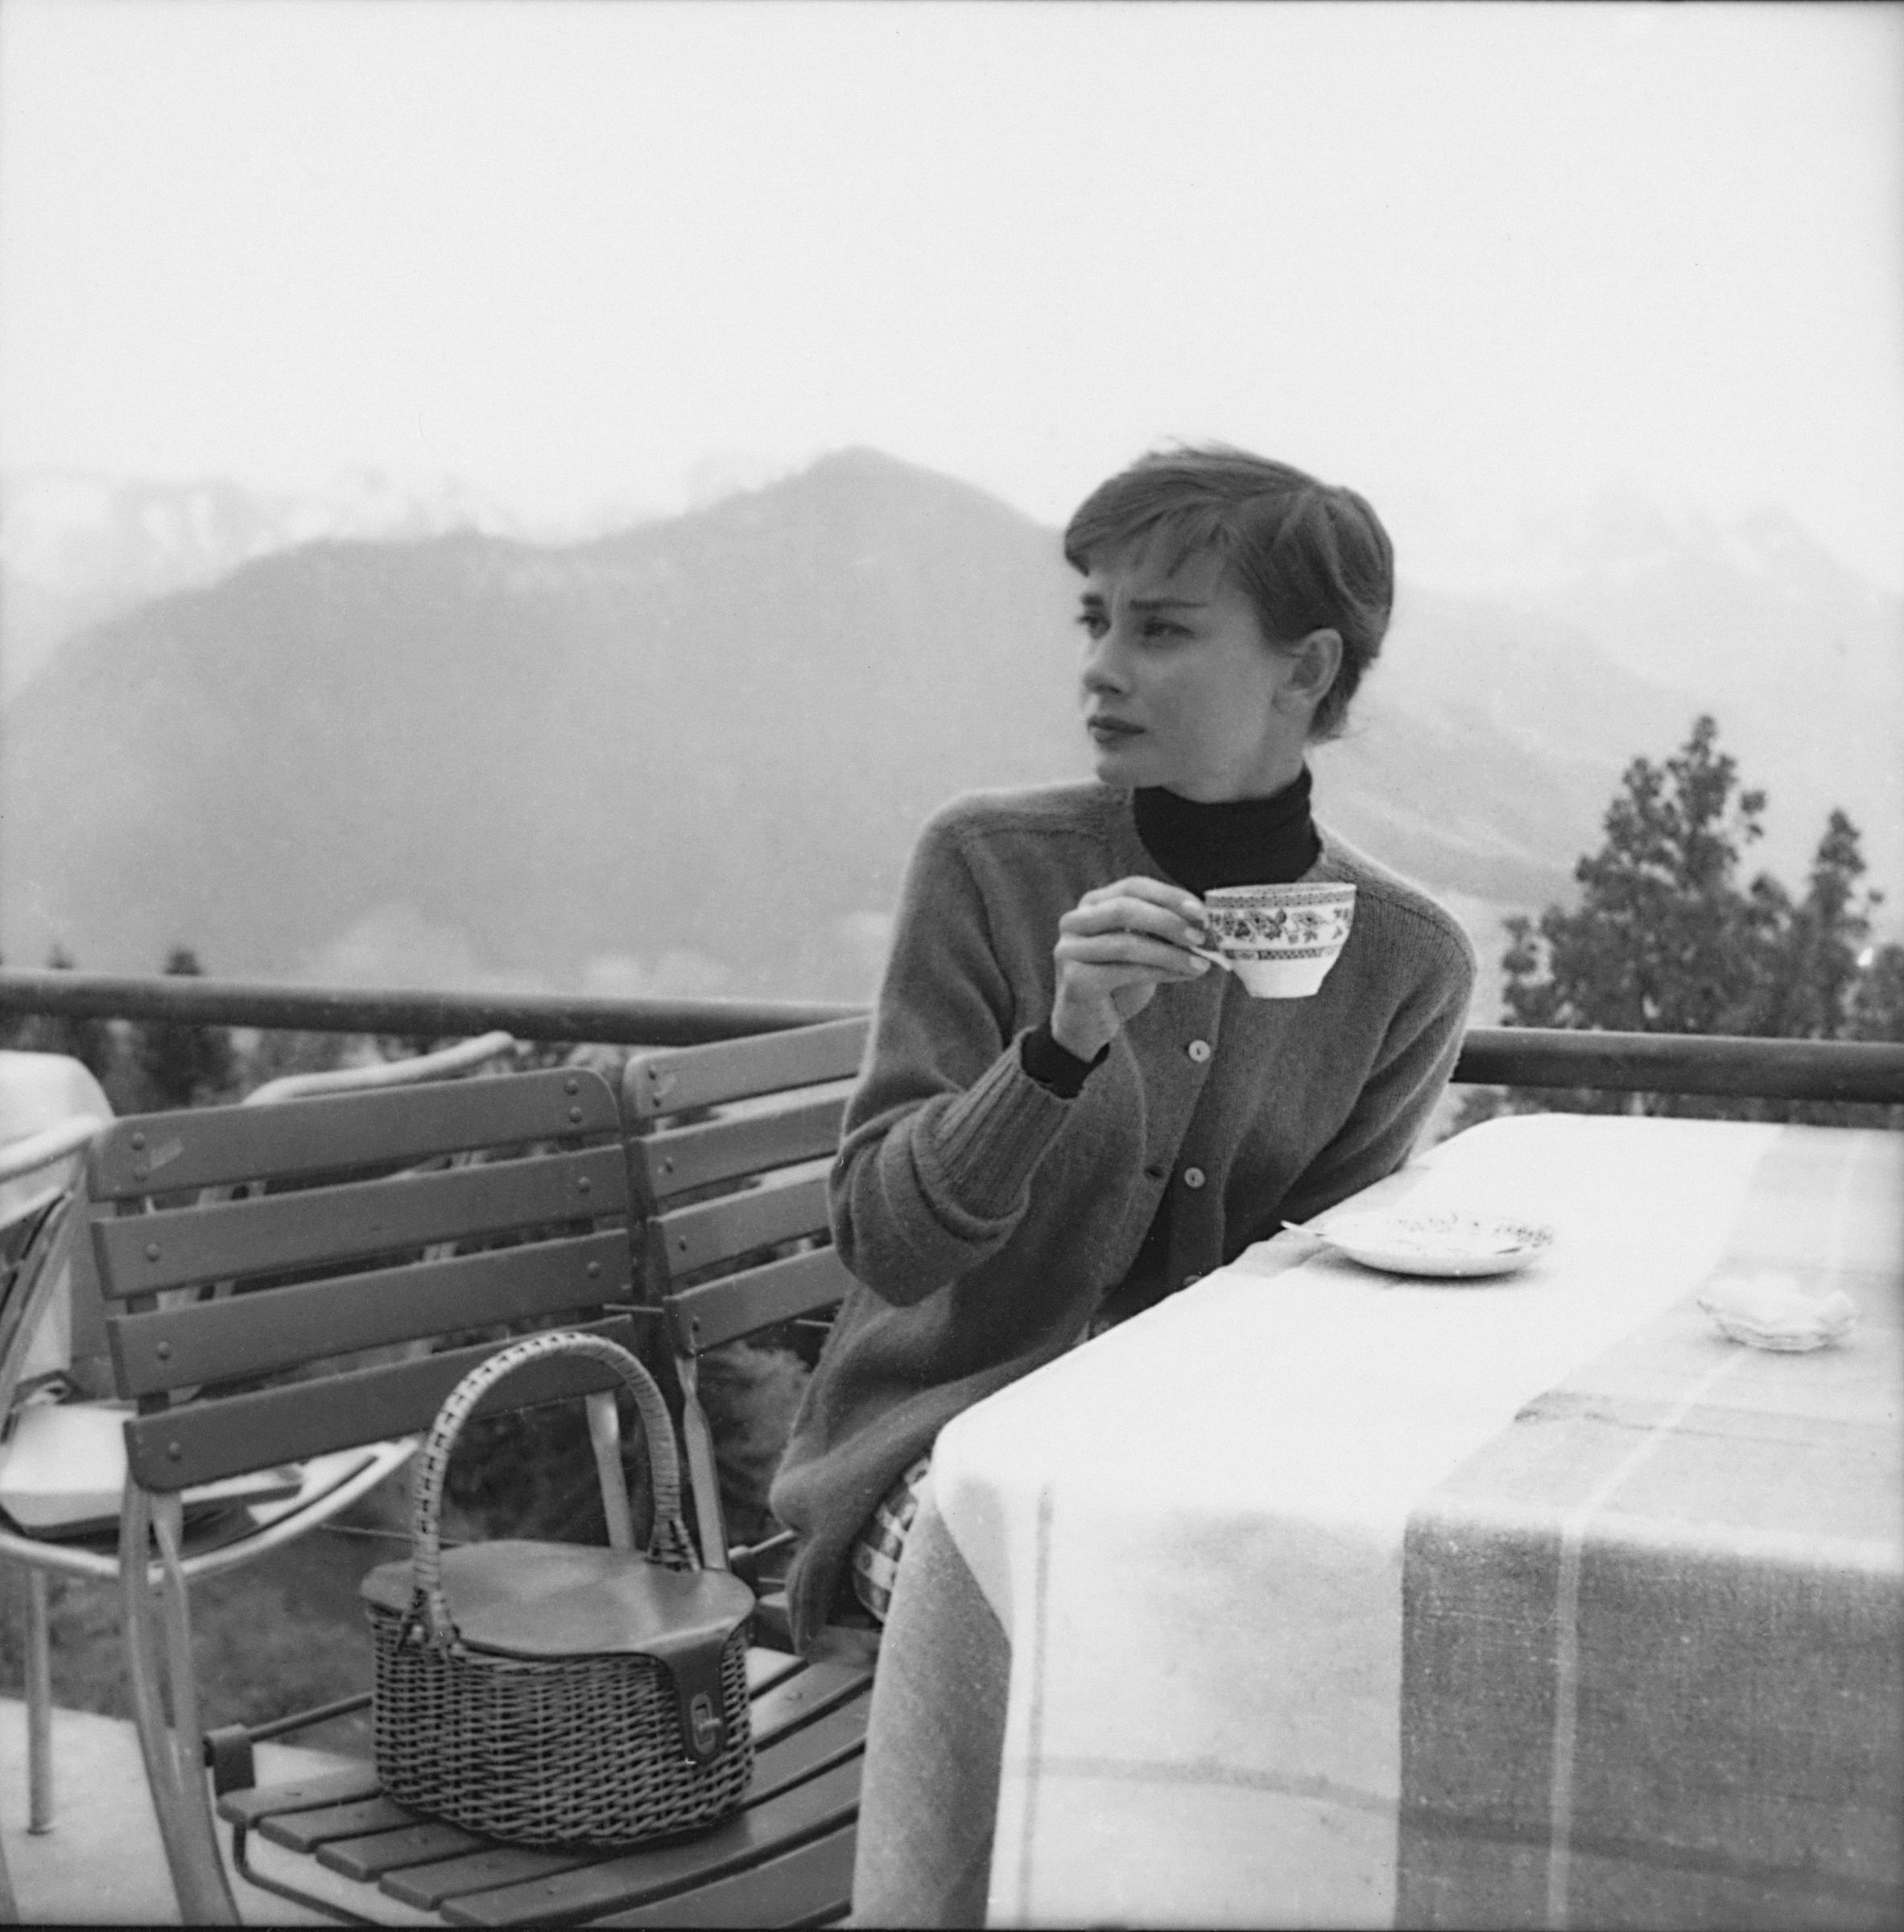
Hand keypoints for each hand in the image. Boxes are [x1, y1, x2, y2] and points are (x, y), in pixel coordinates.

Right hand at [1050, 877, 1210, 1059]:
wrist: (1088, 1022)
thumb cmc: (1118, 980)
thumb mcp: (1142, 948)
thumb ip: (1163, 932)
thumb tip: (1203, 925)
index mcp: (1092, 904)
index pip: (1133, 887)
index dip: (1168, 895)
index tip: (1201, 911)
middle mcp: (1074, 922)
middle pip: (1124, 909)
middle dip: (1168, 921)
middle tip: (1201, 937)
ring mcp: (1070, 950)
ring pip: (1126, 944)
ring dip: (1170, 953)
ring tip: (1200, 964)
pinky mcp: (1075, 980)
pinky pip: (1124, 972)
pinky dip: (1160, 973)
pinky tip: (1183, 976)